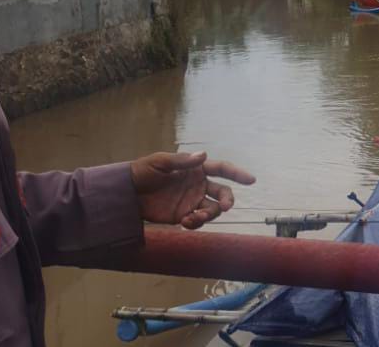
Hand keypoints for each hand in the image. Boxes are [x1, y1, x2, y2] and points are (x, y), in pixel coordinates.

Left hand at [129, 151, 255, 228]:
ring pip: (213, 209)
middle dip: (228, 200)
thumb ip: (182, 161)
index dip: (237, 173)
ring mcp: (192, 201)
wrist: (128, 194)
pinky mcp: (184, 215)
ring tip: (193, 218)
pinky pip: (198, 221)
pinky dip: (196, 223)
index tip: (251, 180)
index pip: (221, 169)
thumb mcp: (160, 163)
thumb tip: (203, 155)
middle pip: (223, 192)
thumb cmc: (143, 172)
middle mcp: (198, 184)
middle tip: (226, 207)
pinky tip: (186, 222)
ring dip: (209, 215)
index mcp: (195, 168)